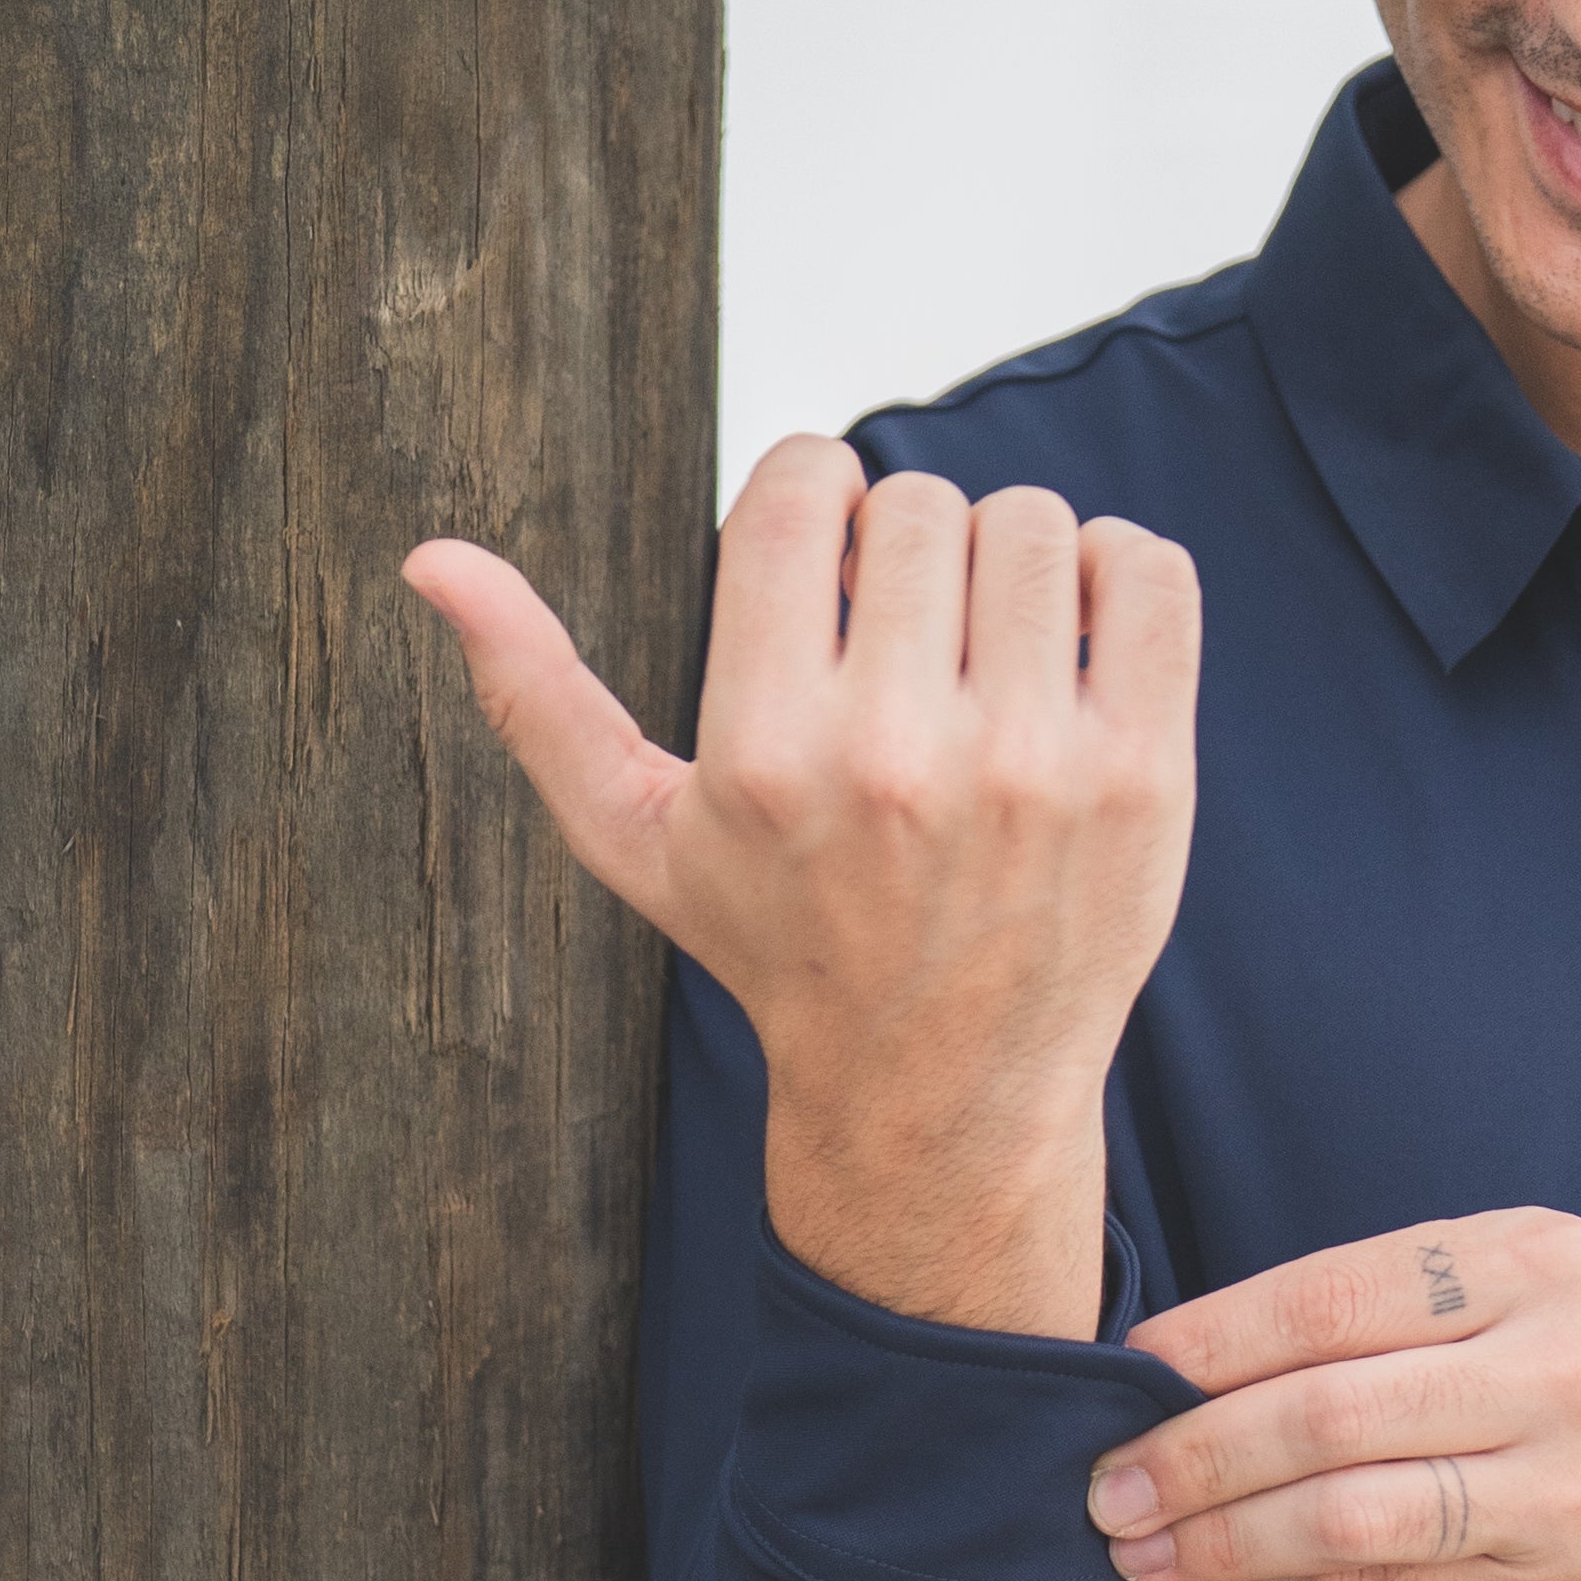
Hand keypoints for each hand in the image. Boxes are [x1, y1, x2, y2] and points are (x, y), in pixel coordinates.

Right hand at [405, 439, 1197, 1333]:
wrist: (941, 1091)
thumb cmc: (784, 946)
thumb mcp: (636, 838)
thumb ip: (538, 693)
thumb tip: (433, 560)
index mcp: (767, 751)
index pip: (800, 489)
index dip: (809, 501)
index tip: (819, 569)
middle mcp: (899, 756)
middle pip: (919, 500)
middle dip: (903, 545)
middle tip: (900, 633)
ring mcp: (1036, 768)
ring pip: (1031, 523)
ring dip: (1005, 559)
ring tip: (979, 643)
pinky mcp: (1144, 779)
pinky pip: (1147, 573)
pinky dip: (1113, 575)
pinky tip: (1067, 640)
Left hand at [1091, 1209, 1580, 1580]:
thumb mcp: (1521, 1288)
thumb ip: (1382, 1310)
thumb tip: (1184, 1364)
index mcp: (1538, 1270)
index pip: (1332, 1298)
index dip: (1208, 1342)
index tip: (1127, 1372)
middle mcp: (1562, 1379)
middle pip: (1328, 1415)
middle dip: (1191, 1454)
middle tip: (1107, 1482)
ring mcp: (1562, 1504)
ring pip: (1345, 1521)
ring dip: (1217, 1538)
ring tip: (1140, 1544)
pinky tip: (1224, 1573)